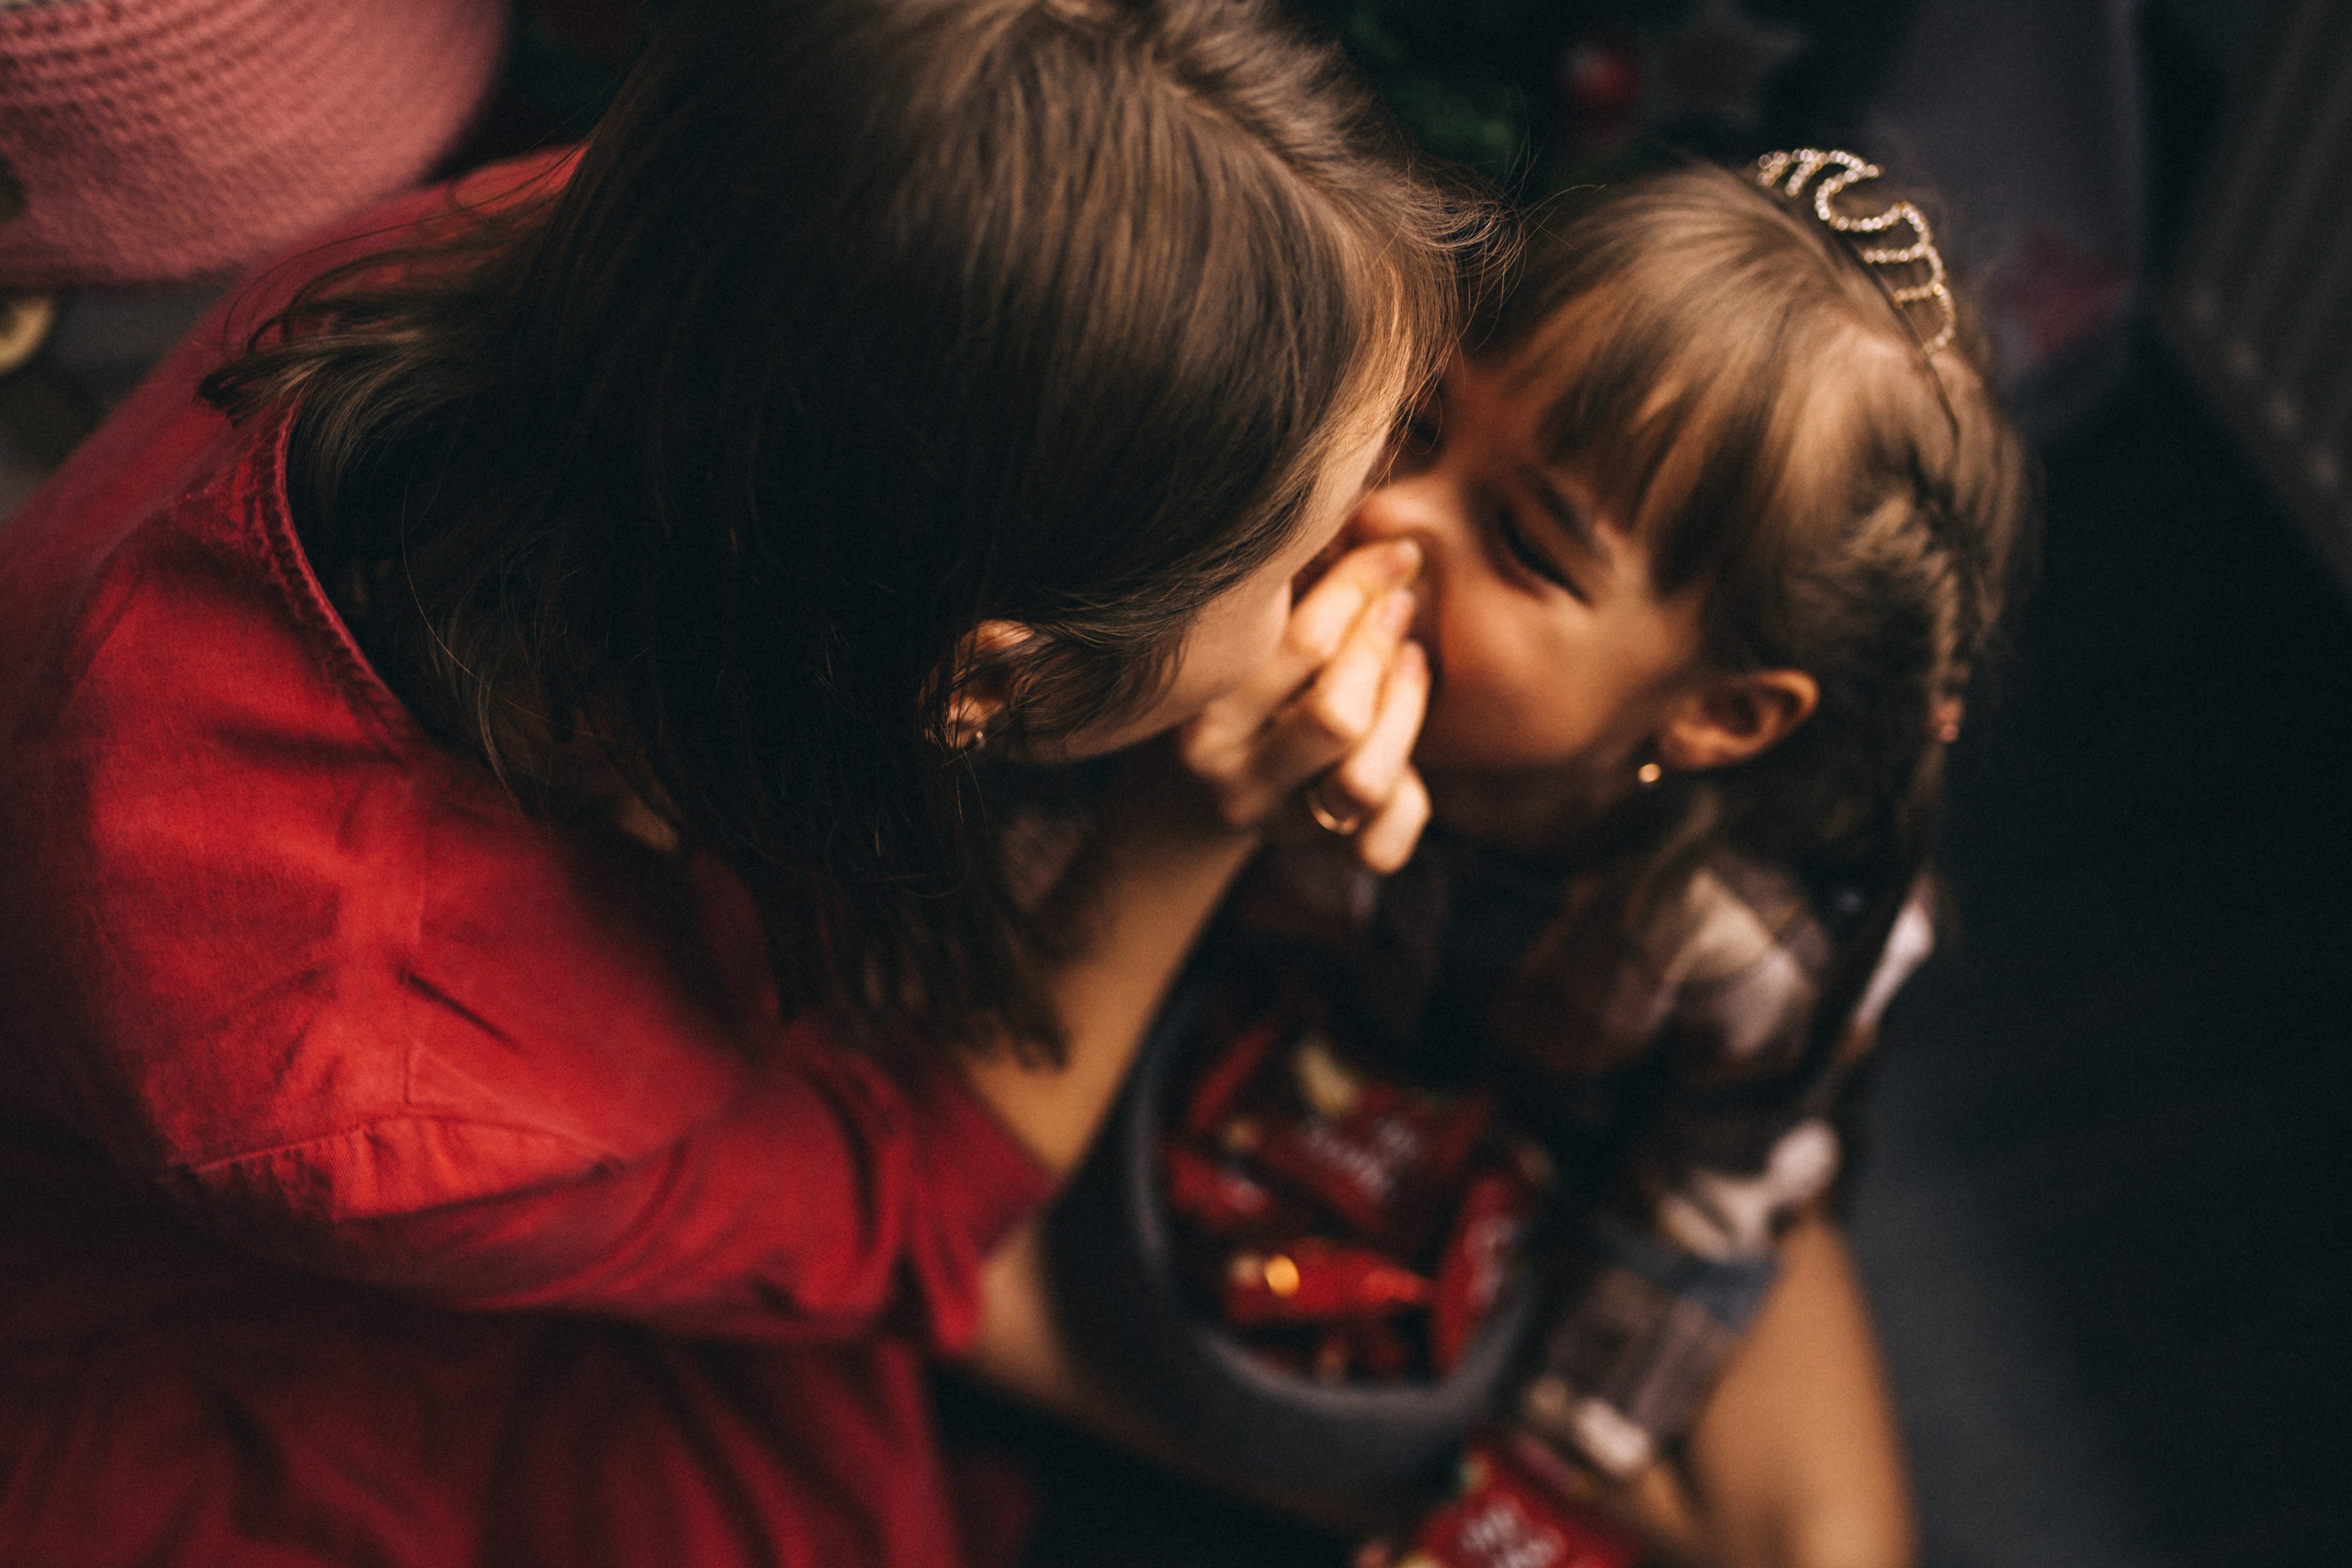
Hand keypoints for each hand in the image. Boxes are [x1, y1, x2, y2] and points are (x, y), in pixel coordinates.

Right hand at [1175, 538, 1431, 872]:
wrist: (1179, 801)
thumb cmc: (1221, 684)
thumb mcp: (1231, 640)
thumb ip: (1284, 590)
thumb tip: (1370, 517)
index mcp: (1199, 714)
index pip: (1298, 645)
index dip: (1361, 587)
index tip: (1396, 552)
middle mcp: (1232, 778)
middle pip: (1336, 719)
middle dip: (1381, 646)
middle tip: (1402, 602)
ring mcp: (1275, 824)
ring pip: (1363, 782)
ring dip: (1403, 710)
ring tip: (1411, 658)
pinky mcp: (1318, 857)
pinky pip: (1382, 844)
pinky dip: (1410, 798)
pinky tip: (1404, 741)